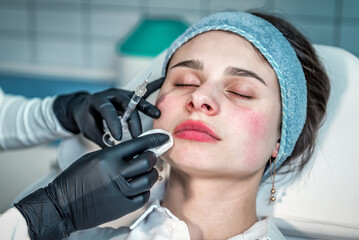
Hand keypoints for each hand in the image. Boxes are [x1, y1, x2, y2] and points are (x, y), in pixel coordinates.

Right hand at [15, 133, 168, 239]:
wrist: (62, 205)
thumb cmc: (76, 179)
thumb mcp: (92, 158)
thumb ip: (115, 154)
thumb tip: (138, 150)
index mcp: (106, 158)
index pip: (137, 144)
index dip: (154, 139)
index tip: (164, 137)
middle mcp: (115, 174)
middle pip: (146, 161)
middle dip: (152, 157)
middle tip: (151, 156)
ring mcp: (119, 192)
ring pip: (148, 179)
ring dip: (151, 174)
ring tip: (146, 172)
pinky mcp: (121, 207)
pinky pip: (143, 196)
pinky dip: (145, 190)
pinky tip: (139, 187)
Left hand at [53, 78, 163, 146]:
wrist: (85, 107)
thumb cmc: (86, 118)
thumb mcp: (89, 129)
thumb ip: (101, 139)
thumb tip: (114, 151)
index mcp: (97, 100)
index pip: (107, 109)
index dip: (114, 123)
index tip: (118, 137)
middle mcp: (110, 95)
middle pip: (124, 103)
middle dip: (133, 120)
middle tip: (137, 135)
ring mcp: (121, 94)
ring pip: (135, 99)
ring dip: (147, 107)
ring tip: (157, 115)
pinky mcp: (128, 97)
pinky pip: (140, 99)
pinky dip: (149, 102)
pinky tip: (158, 107)